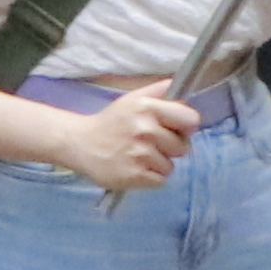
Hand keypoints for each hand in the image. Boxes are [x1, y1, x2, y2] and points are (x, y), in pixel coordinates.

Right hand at [45, 83, 200, 194]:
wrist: (80, 144)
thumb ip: (160, 91)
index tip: (175, 129)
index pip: (190, 120)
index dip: (185, 126)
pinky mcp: (134, 177)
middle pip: (183, 147)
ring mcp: (140, 155)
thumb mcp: (133, 99)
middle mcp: (145, 130)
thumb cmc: (111, 122)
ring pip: (170, 166)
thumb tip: (184, 88)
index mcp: (147, 107)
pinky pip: (160, 181)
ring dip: (158, 164)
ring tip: (139, 157)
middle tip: (150, 144)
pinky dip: (150, 178)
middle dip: (170, 147)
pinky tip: (136, 168)